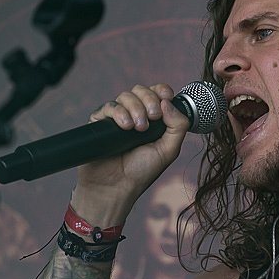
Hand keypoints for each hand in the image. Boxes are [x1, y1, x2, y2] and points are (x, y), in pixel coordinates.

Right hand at [71, 84, 189, 224]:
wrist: (115, 187)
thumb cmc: (141, 172)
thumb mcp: (169, 150)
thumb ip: (178, 126)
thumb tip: (168, 102)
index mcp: (153, 119)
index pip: (157, 93)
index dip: (162, 91)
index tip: (166, 98)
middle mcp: (135, 115)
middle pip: (142, 90)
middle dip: (150, 100)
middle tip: (153, 118)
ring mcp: (117, 118)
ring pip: (126, 96)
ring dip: (136, 108)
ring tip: (138, 129)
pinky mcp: (100, 122)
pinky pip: (109, 106)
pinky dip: (119, 112)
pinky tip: (125, 127)